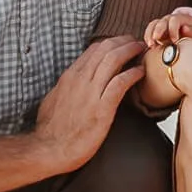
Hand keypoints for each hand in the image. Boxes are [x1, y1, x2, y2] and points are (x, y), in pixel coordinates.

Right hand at [32, 37, 146, 172]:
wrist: (49, 149)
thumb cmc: (51, 130)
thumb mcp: (54, 100)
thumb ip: (65, 89)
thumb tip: (71, 85)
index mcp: (69, 76)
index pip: (93, 50)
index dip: (110, 43)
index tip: (122, 44)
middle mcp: (80, 79)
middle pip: (105, 48)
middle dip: (124, 41)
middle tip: (136, 42)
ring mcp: (91, 92)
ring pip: (113, 59)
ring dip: (131, 51)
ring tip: (142, 50)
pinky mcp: (102, 108)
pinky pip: (121, 82)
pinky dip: (133, 73)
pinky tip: (141, 72)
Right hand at [142, 13, 191, 50]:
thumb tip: (184, 28)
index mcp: (180, 18)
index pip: (174, 20)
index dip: (173, 30)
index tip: (175, 41)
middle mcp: (170, 19)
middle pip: (161, 22)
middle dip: (158, 31)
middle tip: (156, 41)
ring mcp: (163, 24)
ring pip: (153, 25)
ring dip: (150, 34)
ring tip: (151, 45)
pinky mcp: (158, 31)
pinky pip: (150, 31)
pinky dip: (148, 37)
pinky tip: (149, 45)